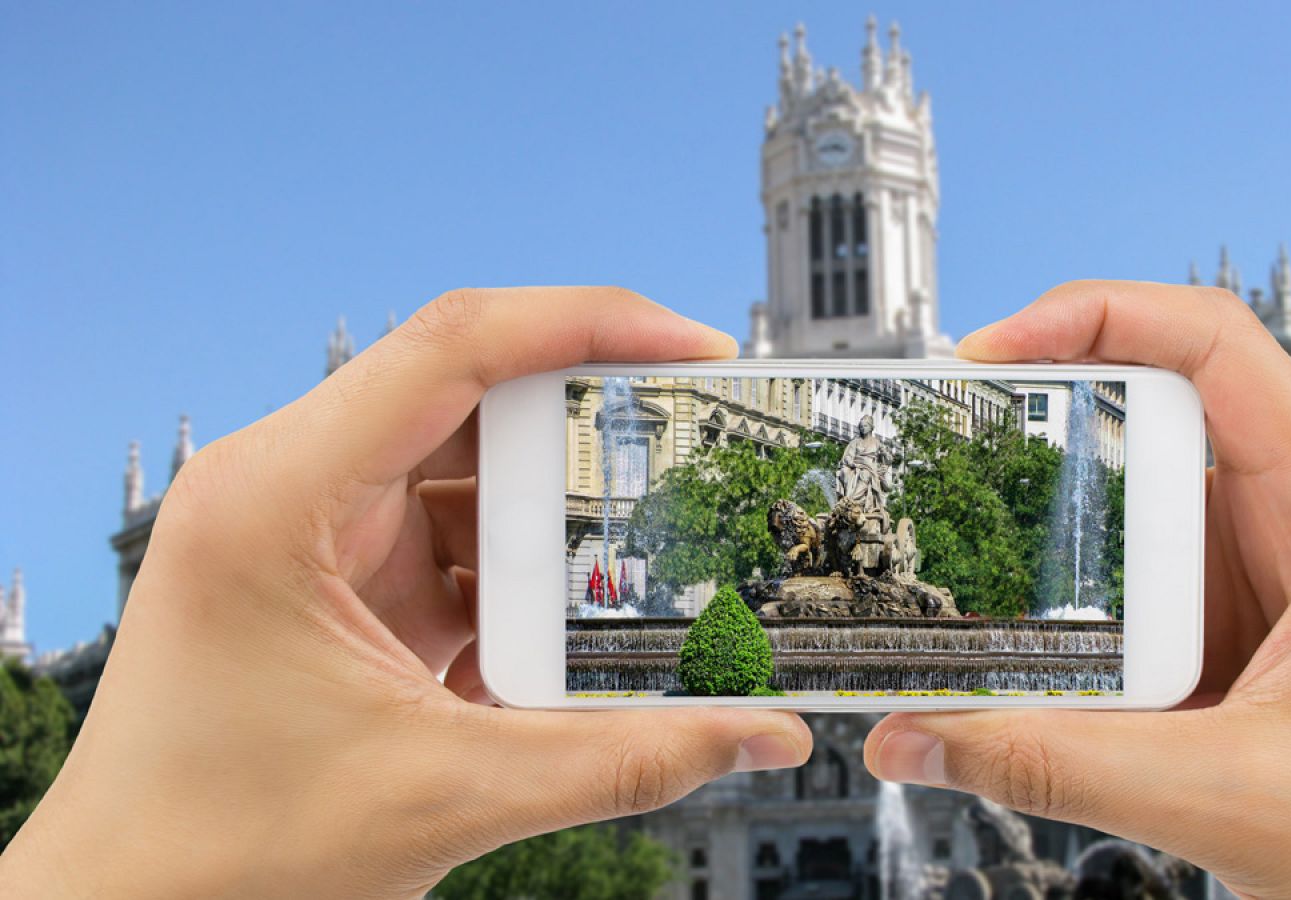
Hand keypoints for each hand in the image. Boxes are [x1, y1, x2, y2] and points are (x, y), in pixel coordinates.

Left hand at [0, 289, 811, 897]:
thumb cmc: (218, 854)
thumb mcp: (445, 797)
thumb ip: (621, 759)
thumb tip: (756, 729)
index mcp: (276, 499)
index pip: (453, 347)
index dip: (588, 325)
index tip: (691, 350)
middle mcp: (286, 488)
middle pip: (474, 403)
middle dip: (590, 435)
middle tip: (696, 460)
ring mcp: (310, 532)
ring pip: (471, 476)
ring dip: (557, 522)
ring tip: (647, 564)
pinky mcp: (337, 579)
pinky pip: (453, 541)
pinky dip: (520, 577)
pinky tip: (568, 628)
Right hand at [863, 281, 1290, 896]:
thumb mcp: (1228, 799)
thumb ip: (1057, 766)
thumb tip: (919, 738)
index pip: (1216, 344)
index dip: (1094, 318)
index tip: (991, 354)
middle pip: (1166, 408)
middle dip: (1049, 420)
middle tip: (949, 447)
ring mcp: (1286, 560)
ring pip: (1150, 492)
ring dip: (1060, 512)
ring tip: (967, 535)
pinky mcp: (1256, 612)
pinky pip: (1153, 566)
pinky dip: (1083, 583)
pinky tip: (1029, 621)